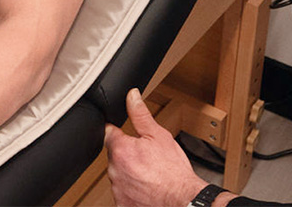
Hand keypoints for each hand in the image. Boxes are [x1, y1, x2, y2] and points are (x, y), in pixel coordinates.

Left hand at [104, 89, 223, 206]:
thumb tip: (131, 96)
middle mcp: (114, 171)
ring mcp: (117, 190)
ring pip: (119, 174)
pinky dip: (132, 189)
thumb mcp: (159, 135)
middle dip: (127, 154)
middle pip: (115, 155)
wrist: (183, 199)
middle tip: (145, 156)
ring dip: (129, 172)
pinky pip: (123, 192)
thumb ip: (140, 114)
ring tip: (148, 172)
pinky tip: (146, 186)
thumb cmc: (173, 170)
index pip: (108, 133)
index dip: (118, 132)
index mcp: (121, 150)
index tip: (125, 134)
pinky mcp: (122, 204)